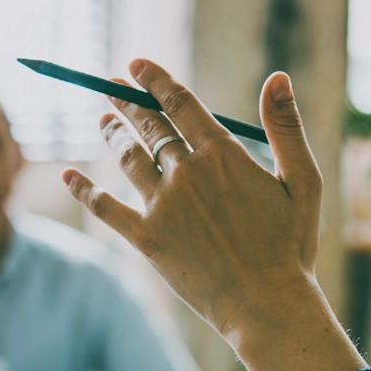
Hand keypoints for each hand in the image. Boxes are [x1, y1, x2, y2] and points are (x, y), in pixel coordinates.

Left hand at [62, 60, 323, 344]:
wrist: (265, 305)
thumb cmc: (290, 247)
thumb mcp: (304, 182)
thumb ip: (286, 128)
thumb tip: (278, 77)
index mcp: (223, 154)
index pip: (179, 102)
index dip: (154, 79)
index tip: (136, 65)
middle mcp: (186, 173)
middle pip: (149, 127)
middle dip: (128, 102)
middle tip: (111, 86)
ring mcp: (162, 206)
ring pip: (127, 158)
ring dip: (112, 135)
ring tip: (102, 121)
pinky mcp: (147, 239)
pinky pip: (106, 208)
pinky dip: (83, 190)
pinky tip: (67, 176)